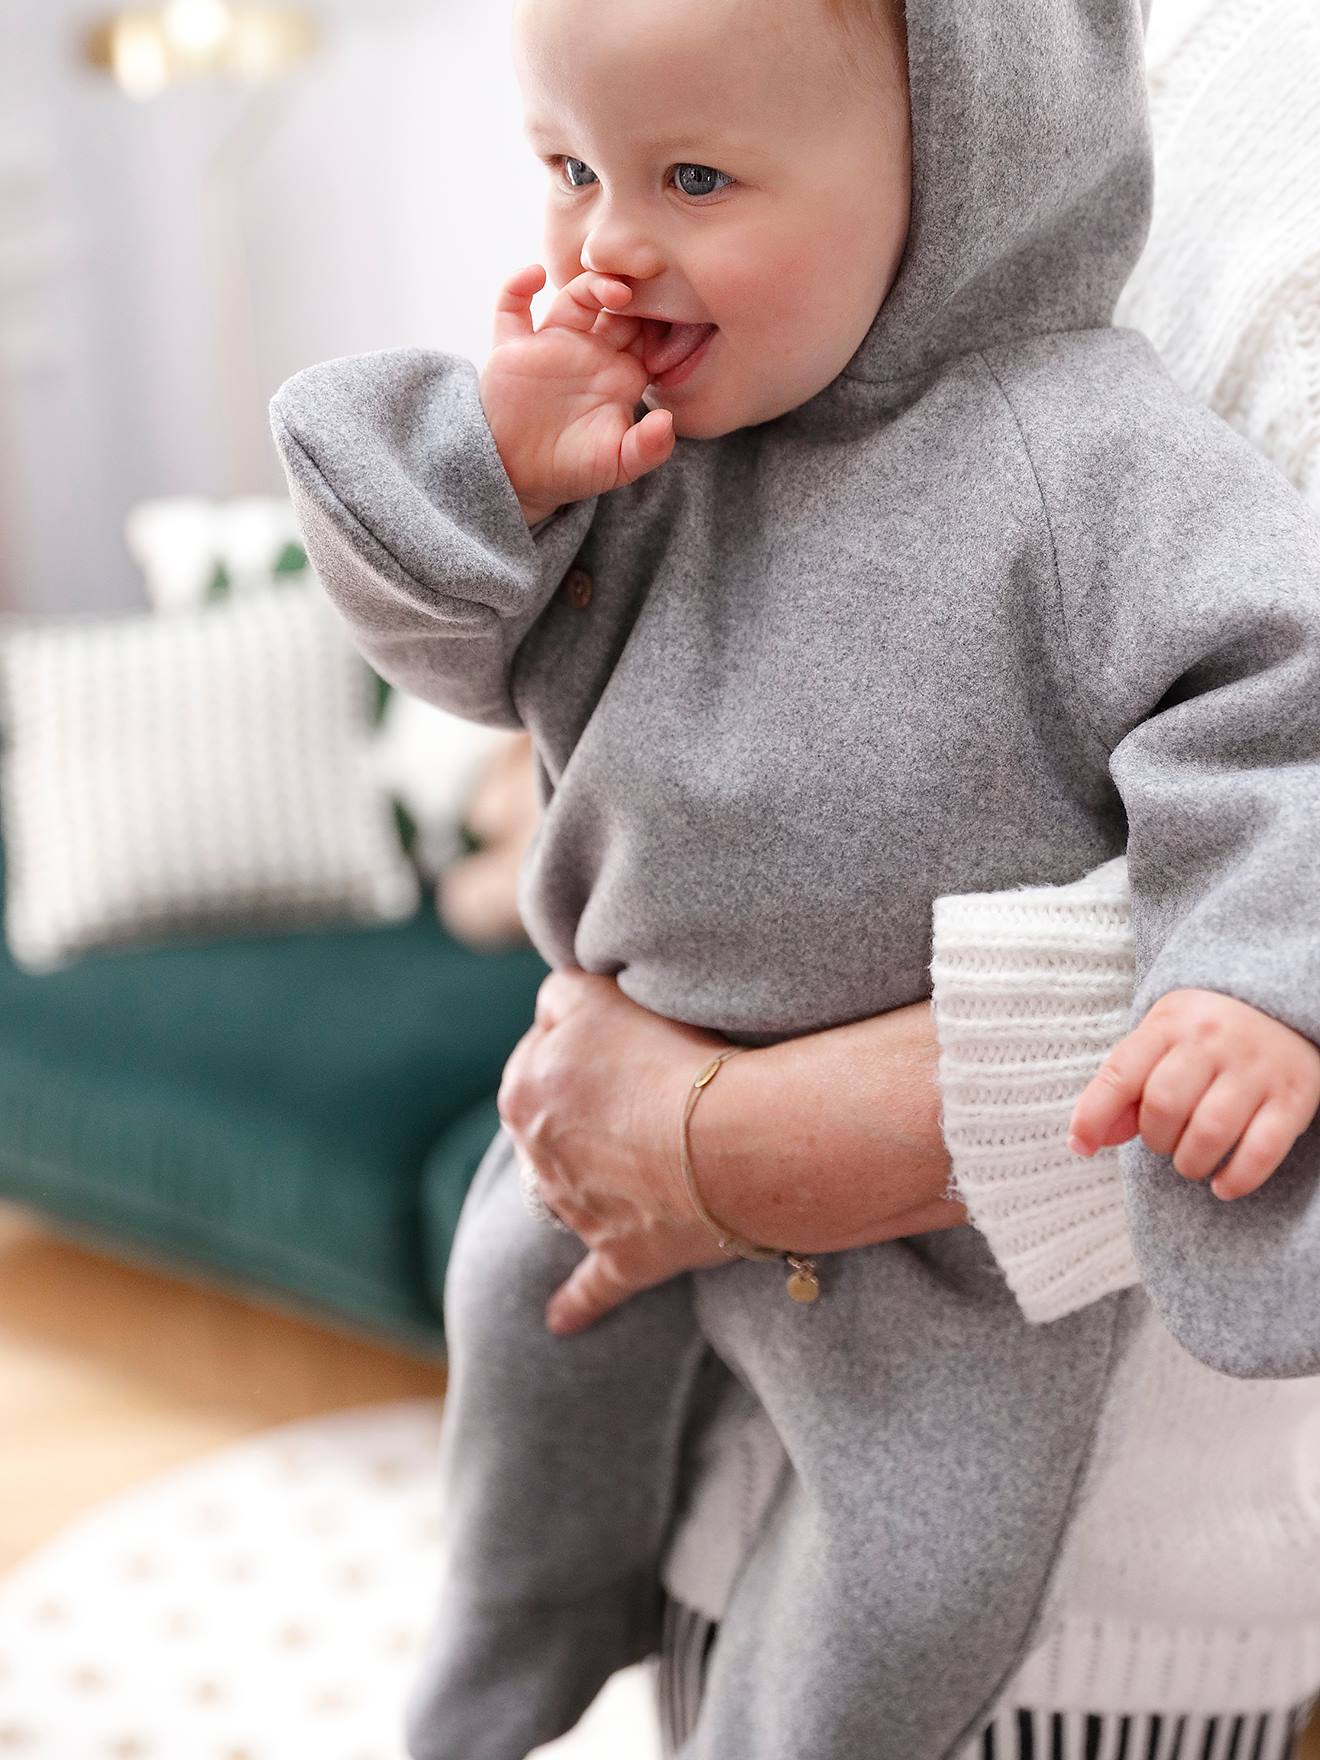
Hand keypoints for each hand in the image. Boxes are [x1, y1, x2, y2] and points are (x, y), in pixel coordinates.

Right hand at [480, 265, 674, 522]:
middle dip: (633, 294)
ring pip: (574, 299)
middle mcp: (589, 352)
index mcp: (619, 374)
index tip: (675, 311)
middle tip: (650, 288)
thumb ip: (648, 449)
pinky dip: (517, 285)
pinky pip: (511, 306)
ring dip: (591, 286)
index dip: (661, 320)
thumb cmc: (572, 470)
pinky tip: (533, 275)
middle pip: (616, 307)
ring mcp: (551, 345)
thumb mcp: (617, 466)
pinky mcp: (514, 348)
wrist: (520, 478)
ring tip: (612, 290)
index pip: (647, 334)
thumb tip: (668, 423)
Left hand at [499, 972, 964, 1334]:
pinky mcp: (623, 1255)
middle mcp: (539, 1154)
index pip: (543, 1042)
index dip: (589, 1034)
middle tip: (643, 1086)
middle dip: (582, 1104)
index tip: (631, 1032)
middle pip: (550, 1117)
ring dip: (585, 1178)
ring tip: (632, 1160)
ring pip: (564, 1189)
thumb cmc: (673, 1056)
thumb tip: (553, 1006)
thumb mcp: (596, 994)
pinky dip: (578, 1303)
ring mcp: (581, 1209)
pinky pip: (591, 1287)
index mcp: (525, 1088)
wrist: (732, 1141)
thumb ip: (562, 993)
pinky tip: (561, 1321)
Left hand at [1067, 987, 1319, 1199]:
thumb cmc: (1206, 1032)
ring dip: (1189, 1162)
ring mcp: (1257, 1068)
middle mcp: (1214, 1040)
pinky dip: (1236, 1178)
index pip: (1121, 1074)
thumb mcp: (1160, 1040)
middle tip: (1163, 1141)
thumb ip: (1123, 1086)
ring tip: (1189, 1161)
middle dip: (1154, 1139)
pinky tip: (1222, 1185)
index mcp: (1170, 1022)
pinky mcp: (1294, 1097)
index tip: (1080, 1146)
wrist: (1283, 1003)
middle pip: (1164, 1106)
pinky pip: (1262, 1151)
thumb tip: (1088, 1140)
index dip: (1092, 1116)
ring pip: (1210, 1132)